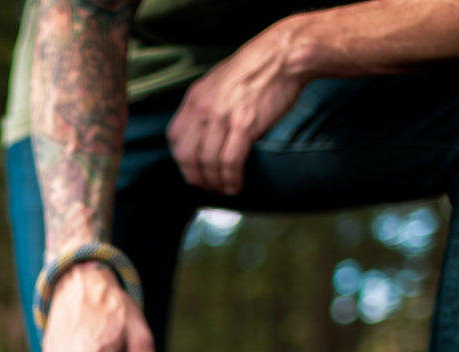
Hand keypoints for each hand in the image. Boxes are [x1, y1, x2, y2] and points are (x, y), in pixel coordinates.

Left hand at [167, 24, 307, 194]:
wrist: (283, 54)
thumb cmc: (257, 66)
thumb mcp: (219, 80)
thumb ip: (208, 103)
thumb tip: (207, 128)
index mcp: (195, 97)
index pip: (174, 137)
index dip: (181, 159)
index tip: (191, 169)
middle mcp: (203, 108)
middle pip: (186, 156)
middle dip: (194, 177)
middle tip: (205, 186)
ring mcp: (222, 117)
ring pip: (208, 163)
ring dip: (215, 182)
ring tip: (223, 189)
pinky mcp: (244, 125)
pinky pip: (229, 162)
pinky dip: (231, 179)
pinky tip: (235, 185)